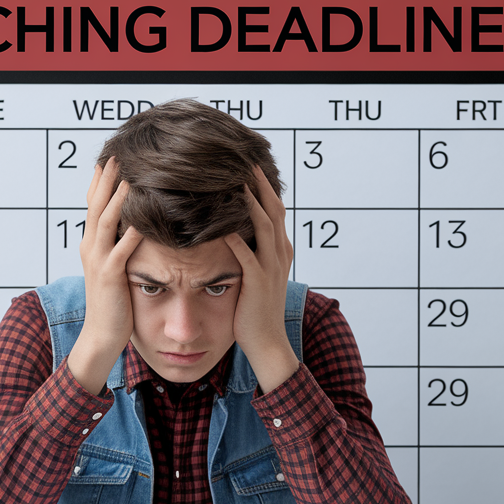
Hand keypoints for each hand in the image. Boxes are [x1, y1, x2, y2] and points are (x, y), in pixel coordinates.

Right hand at [66, 158, 143, 393]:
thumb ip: (118, 246)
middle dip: (106, 179)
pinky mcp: (110, 275)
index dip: (99, 181)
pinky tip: (142, 218)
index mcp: (91, 244)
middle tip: (116, 155)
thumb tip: (133, 225)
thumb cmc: (113, 304)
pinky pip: (121, 249)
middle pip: (96, 205)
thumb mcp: (113, 268)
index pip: (92, 205)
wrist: (101, 335)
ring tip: (127, 177)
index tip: (108, 159)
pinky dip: (131, 231)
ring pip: (105, 221)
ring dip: (116, 197)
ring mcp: (98, 260)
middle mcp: (90, 247)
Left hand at [224, 165, 298, 392]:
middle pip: (273, 209)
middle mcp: (279, 254)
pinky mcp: (257, 283)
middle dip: (260, 184)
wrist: (268, 343)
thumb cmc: (255, 310)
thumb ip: (251, 252)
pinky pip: (247, 255)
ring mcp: (270, 268)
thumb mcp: (257, 275)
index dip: (264, 187)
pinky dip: (236, 238)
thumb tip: (233, 230)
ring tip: (236, 181)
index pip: (275, 210)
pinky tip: (223, 224)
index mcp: (280, 250)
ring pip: (264, 225)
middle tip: (245, 161)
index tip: (250, 166)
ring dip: (251, 201)